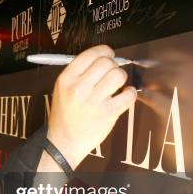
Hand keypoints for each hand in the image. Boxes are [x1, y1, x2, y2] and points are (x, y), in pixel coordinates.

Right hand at [47, 45, 136, 168]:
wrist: (63, 142)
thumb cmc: (65, 115)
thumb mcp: (62, 89)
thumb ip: (79, 73)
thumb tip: (104, 57)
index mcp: (66, 79)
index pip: (90, 54)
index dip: (104, 51)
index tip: (108, 54)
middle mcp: (79, 88)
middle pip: (106, 62)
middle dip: (113, 65)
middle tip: (111, 73)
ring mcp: (94, 101)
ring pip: (119, 75)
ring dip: (121, 78)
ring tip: (117, 85)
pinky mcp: (108, 113)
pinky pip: (129, 94)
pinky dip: (130, 93)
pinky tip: (124, 96)